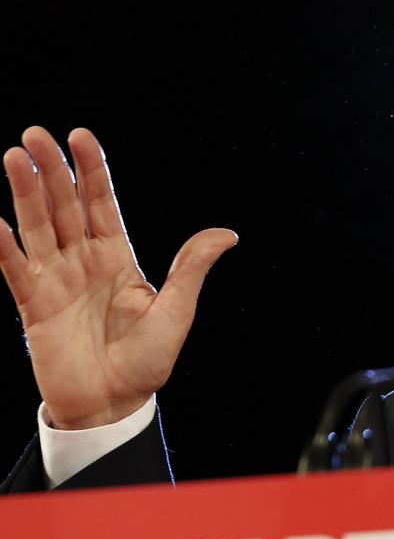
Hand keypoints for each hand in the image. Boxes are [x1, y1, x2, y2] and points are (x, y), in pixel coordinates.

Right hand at [0, 127, 236, 428]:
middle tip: (35, 135)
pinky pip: (13, 269)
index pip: (101, 202)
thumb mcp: (177, 310)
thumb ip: (192, 268)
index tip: (80, 135)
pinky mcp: (33, 305)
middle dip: (52, 170)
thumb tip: (227, 234)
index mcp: (118, 256)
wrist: (115, 403)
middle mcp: (83, 260)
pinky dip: (1, 245)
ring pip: (37, 226)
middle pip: (64, 205)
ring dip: (24, 193)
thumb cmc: (148, 360)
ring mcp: (56, 280)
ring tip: (14, 157)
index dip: (91, 169)